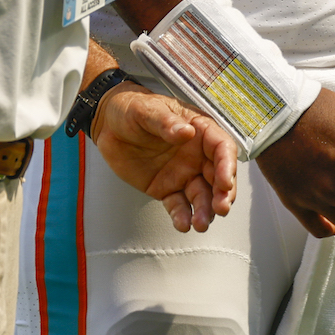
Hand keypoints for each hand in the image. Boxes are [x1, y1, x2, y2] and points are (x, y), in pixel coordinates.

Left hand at [91, 84, 237, 232]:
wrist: (107, 124)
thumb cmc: (131, 108)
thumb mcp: (145, 110)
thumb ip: (165, 121)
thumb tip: (187, 132)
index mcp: (199, 130)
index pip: (222, 148)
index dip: (227, 165)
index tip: (224, 182)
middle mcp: (196, 154)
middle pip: (218, 176)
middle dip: (223, 194)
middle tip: (221, 209)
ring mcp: (183, 174)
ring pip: (202, 195)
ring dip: (205, 210)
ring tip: (200, 224)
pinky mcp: (167, 189)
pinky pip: (179, 205)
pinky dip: (183, 216)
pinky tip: (183, 225)